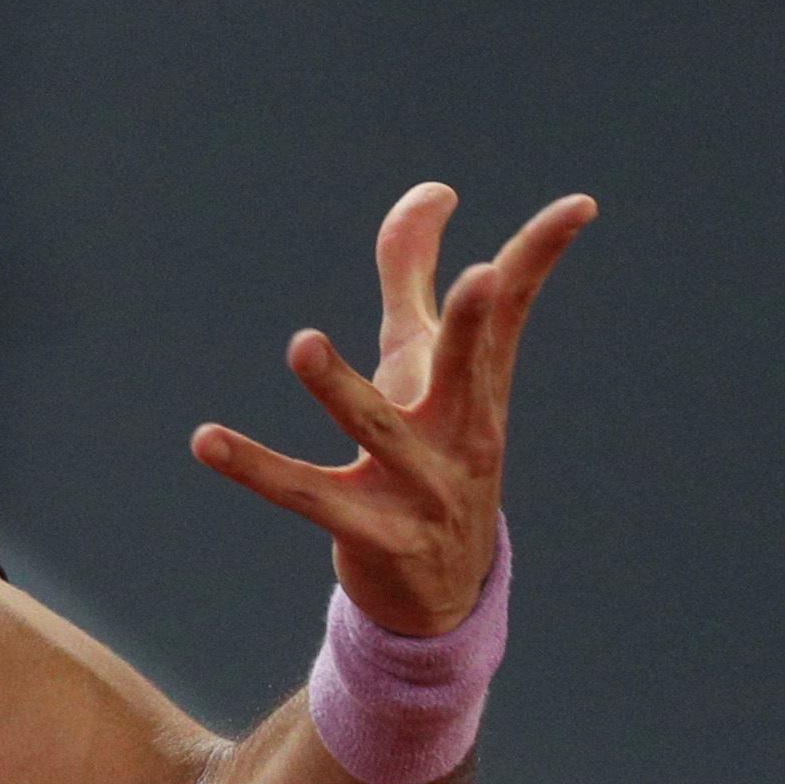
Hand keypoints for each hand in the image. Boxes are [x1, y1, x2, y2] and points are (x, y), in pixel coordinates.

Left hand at [191, 184, 594, 634]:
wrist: (440, 592)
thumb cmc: (430, 453)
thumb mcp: (420, 362)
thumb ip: (413, 276)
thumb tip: (433, 190)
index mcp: (474, 387)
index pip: (511, 312)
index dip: (541, 256)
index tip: (580, 205)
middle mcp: (459, 433)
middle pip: (466, 370)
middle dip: (471, 326)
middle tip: (478, 277)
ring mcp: (420, 487)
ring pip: (378, 431)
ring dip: (339, 389)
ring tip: (302, 342)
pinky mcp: (372, 532)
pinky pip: (305, 495)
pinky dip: (255, 469)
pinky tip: (204, 439)